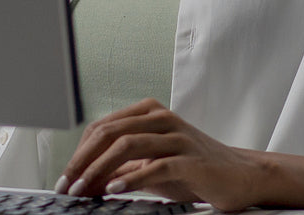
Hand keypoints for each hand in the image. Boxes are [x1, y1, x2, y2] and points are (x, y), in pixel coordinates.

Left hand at [55, 99, 263, 210]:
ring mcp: (177, 136)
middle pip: (110, 132)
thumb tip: (84, 180)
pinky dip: (131, 178)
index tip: (65, 178)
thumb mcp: (151, 164)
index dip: (79, 152)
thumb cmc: (194, 168)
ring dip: (99, 169)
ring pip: (128, 145)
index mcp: (149, 113)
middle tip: (67, 185)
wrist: (239, 175)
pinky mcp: (191, 158)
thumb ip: (122, 167)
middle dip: (82, 161)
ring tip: (84, 190)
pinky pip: (156, 165)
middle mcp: (162, 118)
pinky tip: (115, 189)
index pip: (102, 127)